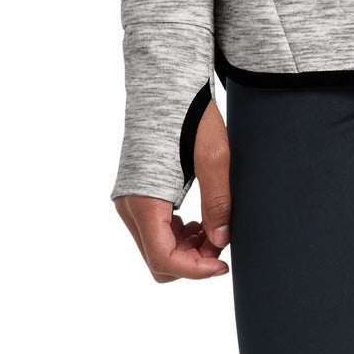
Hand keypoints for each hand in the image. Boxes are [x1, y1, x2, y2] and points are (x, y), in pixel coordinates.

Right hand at [114, 98, 232, 281]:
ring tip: (214, 228)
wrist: (167, 82)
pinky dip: (176, 235)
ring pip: (155, 248)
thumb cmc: (190, 113)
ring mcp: (130, 200)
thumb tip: (221, 242)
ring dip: (185, 250)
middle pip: (157, 261)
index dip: (195, 270)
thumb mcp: (214, 156)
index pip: (163, 259)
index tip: (224, 264)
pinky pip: (153, 230)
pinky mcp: (136, 193)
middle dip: (192, 262)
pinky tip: (198, 219)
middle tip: (222, 242)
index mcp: (144, 200)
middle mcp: (129, 206)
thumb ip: (217, 202)